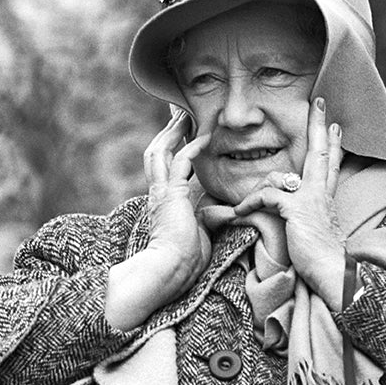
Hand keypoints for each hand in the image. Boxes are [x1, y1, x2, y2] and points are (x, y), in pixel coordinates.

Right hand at [144, 110, 211, 286]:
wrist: (170, 271)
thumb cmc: (185, 260)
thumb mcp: (202, 233)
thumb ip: (211, 218)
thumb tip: (229, 212)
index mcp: (164, 201)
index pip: (166, 167)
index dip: (172, 149)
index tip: (181, 134)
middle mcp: (159, 192)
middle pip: (157, 152)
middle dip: (167, 132)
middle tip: (177, 113)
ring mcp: (162, 192)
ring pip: (160, 151)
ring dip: (172, 131)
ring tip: (184, 114)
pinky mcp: (171, 194)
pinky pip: (180, 163)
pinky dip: (191, 148)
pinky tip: (204, 137)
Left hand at [233, 97, 345, 308]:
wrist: (335, 275)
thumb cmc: (321, 260)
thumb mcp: (310, 233)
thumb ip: (300, 217)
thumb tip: (284, 209)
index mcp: (325, 198)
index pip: (330, 164)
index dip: (333, 144)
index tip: (336, 126)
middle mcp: (321, 194)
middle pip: (321, 153)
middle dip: (320, 126)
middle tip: (320, 103)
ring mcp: (310, 199)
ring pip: (279, 177)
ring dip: (256, 190)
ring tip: (242, 207)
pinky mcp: (297, 209)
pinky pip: (266, 196)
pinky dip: (249, 204)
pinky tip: (239, 214)